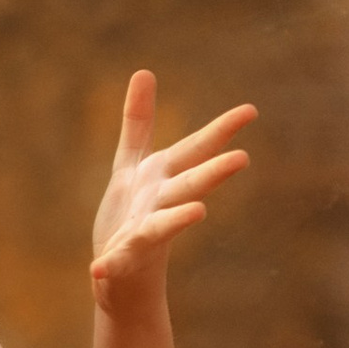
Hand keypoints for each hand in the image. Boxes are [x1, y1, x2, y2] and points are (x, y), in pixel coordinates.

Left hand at [90, 71, 254, 320]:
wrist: (125, 276)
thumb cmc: (133, 214)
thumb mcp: (132, 163)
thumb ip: (138, 121)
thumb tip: (145, 71)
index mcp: (164, 177)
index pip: (196, 150)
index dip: (221, 130)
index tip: (250, 110)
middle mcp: (161, 203)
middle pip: (189, 184)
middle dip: (214, 172)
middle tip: (242, 158)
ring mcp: (145, 233)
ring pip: (163, 225)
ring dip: (179, 218)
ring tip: (199, 212)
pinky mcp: (123, 259)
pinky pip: (117, 262)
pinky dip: (110, 266)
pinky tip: (98, 271)